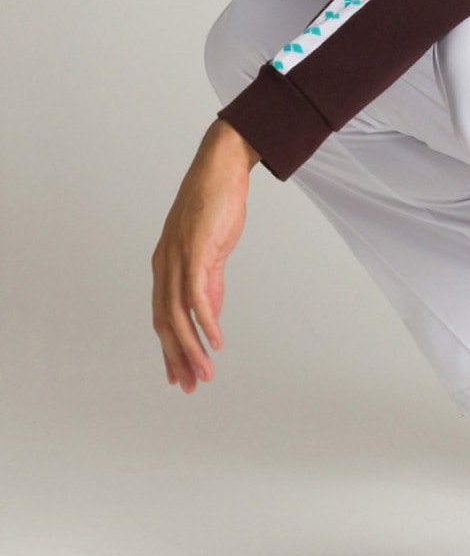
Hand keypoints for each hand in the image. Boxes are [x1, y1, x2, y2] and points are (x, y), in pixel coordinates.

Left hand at [150, 119, 260, 393]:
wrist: (220, 170)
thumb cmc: (215, 207)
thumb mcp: (211, 252)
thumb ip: (209, 283)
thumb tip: (209, 315)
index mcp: (165, 267)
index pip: (163, 318)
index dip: (171, 350)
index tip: (182, 377)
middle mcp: (164, 266)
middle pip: (166, 323)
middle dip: (178, 358)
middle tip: (190, 386)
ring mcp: (177, 258)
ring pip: (179, 315)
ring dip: (192, 348)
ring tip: (206, 373)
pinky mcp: (195, 250)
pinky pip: (197, 294)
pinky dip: (206, 321)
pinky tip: (216, 340)